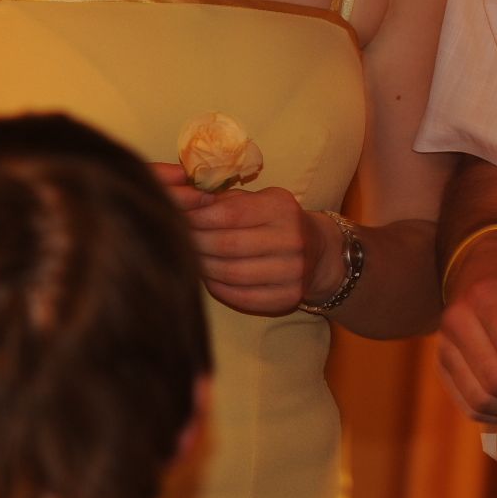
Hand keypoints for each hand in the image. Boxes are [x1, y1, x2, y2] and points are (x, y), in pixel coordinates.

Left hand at [151, 162, 334, 314]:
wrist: (320, 252)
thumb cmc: (277, 220)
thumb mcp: (259, 200)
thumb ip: (224, 200)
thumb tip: (181, 200)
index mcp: (281, 208)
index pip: (229, 213)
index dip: (197, 217)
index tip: (176, 219)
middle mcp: (292, 239)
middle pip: (227, 245)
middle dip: (195, 243)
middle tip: (176, 242)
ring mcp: (293, 271)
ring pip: (231, 273)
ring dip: (203, 267)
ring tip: (190, 260)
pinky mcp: (288, 297)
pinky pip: (242, 296)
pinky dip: (218, 288)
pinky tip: (210, 279)